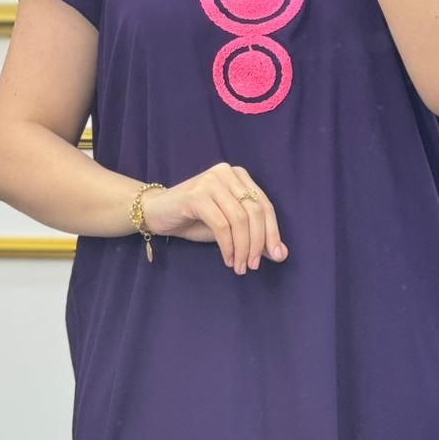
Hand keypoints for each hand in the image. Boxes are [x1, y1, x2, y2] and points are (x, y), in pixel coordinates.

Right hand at [140, 161, 288, 273]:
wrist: (157, 212)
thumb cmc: (195, 219)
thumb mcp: (230, 229)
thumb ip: (254, 237)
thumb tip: (281, 254)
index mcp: (239, 176)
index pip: (265, 205)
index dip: (273, 232)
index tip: (276, 256)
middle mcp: (227, 173)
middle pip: (255, 211)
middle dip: (258, 243)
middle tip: (253, 265)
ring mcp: (211, 181)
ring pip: (239, 219)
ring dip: (242, 248)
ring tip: (239, 267)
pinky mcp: (196, 195)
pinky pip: (221, 225)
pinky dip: (227, 246)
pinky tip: (227, 258)